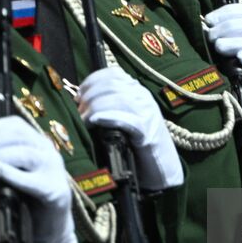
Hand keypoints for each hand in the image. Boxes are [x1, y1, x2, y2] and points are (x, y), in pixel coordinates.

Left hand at [0, 117, 77, 242]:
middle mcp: (47, 151)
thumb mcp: (14, 173)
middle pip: (17, 135)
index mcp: (38, 143)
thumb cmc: (27, 199)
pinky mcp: (54, 191)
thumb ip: (1, 159)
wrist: (53, 229)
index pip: (14, 124)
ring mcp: (53, 169)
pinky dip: (12, 174)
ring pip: (23, 153)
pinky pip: (31, 180)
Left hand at [79, 67, 183, 190]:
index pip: (114, 74)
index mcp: (138, 91)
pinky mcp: (147, 132)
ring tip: (84, 119)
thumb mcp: (125, 118)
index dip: (92, 81)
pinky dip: (108, 117)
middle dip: (90, 95)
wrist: (163, 168)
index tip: (78, 94)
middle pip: (112, 85)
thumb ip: (110, 105)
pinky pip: (126, 119)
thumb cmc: (137, 145)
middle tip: (79, 110)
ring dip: (95, 107)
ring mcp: (147, 114)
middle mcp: (144, 98)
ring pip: (118, 99)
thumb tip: (81, 101)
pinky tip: (95, 120)